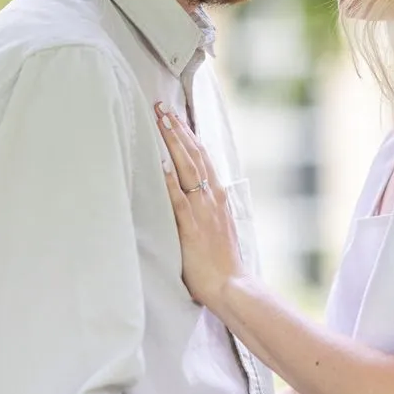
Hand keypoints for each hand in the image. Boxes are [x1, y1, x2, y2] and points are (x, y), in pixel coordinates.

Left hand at [154, 104, 244, 307]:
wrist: (233, 285)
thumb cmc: (223, 265)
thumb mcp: (218, 231)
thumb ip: (207, 214)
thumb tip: (194, 206)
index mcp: (219, 198)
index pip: (204, 159)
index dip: (190, 137)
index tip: (178, 119)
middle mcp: (212, 197)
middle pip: (194, 155)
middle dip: (178, 129)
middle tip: (163, 107)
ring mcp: (202, 209)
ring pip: (186, 167)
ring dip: (173, 142)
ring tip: (161, 120)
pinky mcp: (190, 225)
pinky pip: (177, 196)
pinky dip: (169, 177)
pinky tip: (159, 161)